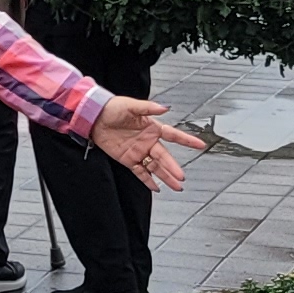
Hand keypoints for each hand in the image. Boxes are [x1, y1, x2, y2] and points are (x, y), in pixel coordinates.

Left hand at [92, 94, 213, 189]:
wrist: (93, 117)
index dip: (187, 140)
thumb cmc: (112, 107)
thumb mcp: (131, 105)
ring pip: (155, 167)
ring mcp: (138, 151)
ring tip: (177, 186)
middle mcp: (148, 141)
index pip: (173, 135)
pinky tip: (157, 188)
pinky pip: (140, 172)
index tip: (200, 145)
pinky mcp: (128, 159)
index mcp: (152, 127)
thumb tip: (164, 107)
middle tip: (181, 177)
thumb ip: (148, 108)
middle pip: (164, 156)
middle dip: (173, 167)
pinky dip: (148, 180)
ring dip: (165, 177)